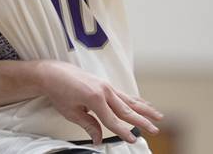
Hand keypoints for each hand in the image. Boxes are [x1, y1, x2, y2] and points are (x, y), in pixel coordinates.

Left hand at [35, 61, 161, 144]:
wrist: (53, 73)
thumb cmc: (59, 92)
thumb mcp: (71, 112)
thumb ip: (89, 125)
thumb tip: (99, 139)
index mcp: (94, 98)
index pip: (112, 120)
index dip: (123, 132)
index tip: (133, 140)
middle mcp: (104, 90)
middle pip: (126, 109)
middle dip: (142, 121)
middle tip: (155, 131)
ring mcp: (106, 86)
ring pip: (130, 100)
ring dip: (145, 109)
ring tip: (159, 116)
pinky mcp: (106, 84)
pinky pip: (124, 94)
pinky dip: (136, 100)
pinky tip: (145, 105)